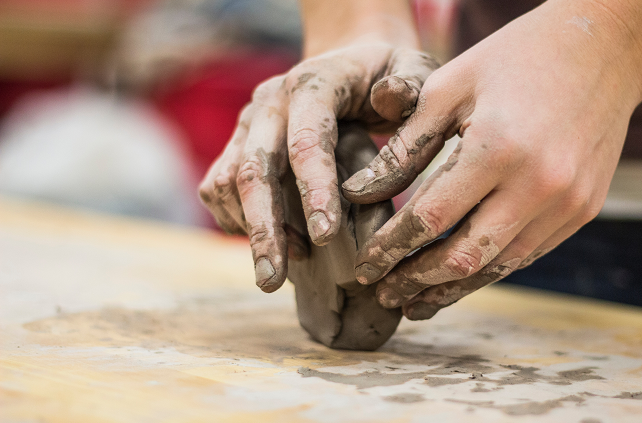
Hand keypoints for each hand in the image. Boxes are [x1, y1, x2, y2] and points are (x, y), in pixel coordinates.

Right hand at [198, 42, 438, 292]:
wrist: (349, 62)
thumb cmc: (388, 73)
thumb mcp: (414, 67)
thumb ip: (410, 84)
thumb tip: (388, 99)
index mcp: (313, 84)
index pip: (307, 140)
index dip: (314, 190)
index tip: (326, 238)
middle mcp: (270, 103)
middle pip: (254, 168)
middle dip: (264, 228)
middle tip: (272, 281)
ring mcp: (248, 124)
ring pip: (227, 182)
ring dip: (250, 229)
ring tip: (281, 270)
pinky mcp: (237, 144)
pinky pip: (219, 187)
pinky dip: (236, 221)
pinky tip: (271, 245)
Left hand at [343, 1, 641, 319]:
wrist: (604, 49)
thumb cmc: (515, 59)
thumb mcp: (449, 88)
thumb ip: (404, 146)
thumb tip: (358, 194)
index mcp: (497, 148)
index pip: (429, 218)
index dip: (390, 248)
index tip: (363, 266)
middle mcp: (539, 185)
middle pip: (463, 256)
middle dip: (416, 281)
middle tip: (384, 294)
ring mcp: (568, 203)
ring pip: (498, 266)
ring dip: (453, 288)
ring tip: (416, 303)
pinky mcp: (584, 210)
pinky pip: (528, 253)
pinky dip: (489, 268)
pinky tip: (461, 275)